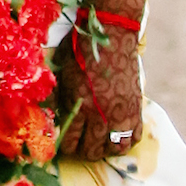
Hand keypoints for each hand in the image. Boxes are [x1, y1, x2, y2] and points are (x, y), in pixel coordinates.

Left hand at [58, 16, 144, 163]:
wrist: (112, 35)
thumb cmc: (81, 49)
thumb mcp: (61, 72)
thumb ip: (58, 96)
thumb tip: (50, 115)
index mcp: (79, 105)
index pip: (71, 141)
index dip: (66, 147)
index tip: (65, 145)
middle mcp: (101, 115)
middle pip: (93, 151)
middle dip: (84, 151)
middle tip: (81, 145)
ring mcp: (121, 113)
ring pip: (115, 149)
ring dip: (105, 149)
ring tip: (99, 141)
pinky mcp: (136, 108)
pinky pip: (134, 137)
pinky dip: (125, 141)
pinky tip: (116, 135)